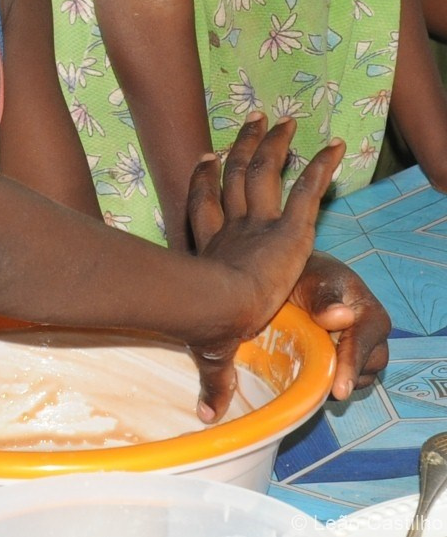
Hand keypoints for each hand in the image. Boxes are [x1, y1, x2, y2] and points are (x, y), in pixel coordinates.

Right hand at [186, 115, 344, 422]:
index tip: (205, 156)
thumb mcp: (211, 351)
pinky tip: (334, 146)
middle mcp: (232, 227)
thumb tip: (204, 417)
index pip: (204, 204)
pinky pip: (307, 190)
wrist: (221, 309)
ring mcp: (259, 222)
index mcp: (211, 249)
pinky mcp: (289, 226)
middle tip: (249, 122)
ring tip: (282, 119)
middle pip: (232, 175)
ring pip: (263, 172)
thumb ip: (212, 376)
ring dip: (273, 144)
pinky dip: (321, 167)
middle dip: (241, 146)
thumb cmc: (208, 327)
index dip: (202, 178)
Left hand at [288, 250, 389, 399]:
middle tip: (309, 372)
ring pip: (358, 379)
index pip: (362, 346)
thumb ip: (323, 299)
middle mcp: (376, 338)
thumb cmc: (311, 277)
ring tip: (307, 364)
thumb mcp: (313, 282)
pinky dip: (331, 381)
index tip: (340, 390)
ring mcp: (367, 354)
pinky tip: (311, 370)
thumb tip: (342, 317)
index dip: (350, 367)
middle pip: (365, 368)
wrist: (308, 280)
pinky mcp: (355, 365)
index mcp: (372, 315)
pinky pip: (348, 382)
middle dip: (340, 373)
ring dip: (335, 377)